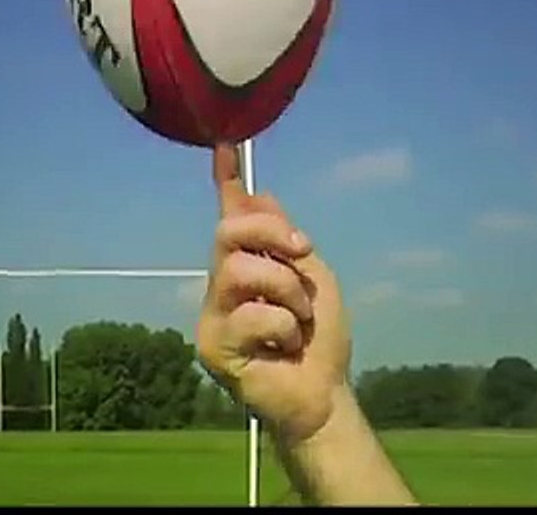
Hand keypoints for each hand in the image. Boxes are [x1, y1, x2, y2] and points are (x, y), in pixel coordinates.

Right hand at [196, 142, 352, 444]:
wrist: (324, 391)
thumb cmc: (318, 339)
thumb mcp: (313, 277)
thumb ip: (285, 240)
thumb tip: (257, 194)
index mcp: (246, 264)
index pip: (230, 216)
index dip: (226, 181)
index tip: (225, 146)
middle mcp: (222, 285)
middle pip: (229, 232)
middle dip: (272, 234)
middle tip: (304, 252)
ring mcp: (214, 315)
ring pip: (241, 270)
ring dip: (286, 291)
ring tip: (297, 320)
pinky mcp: (212, 346)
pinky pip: (251, 314)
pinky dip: (281, 326)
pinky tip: (283, 347)